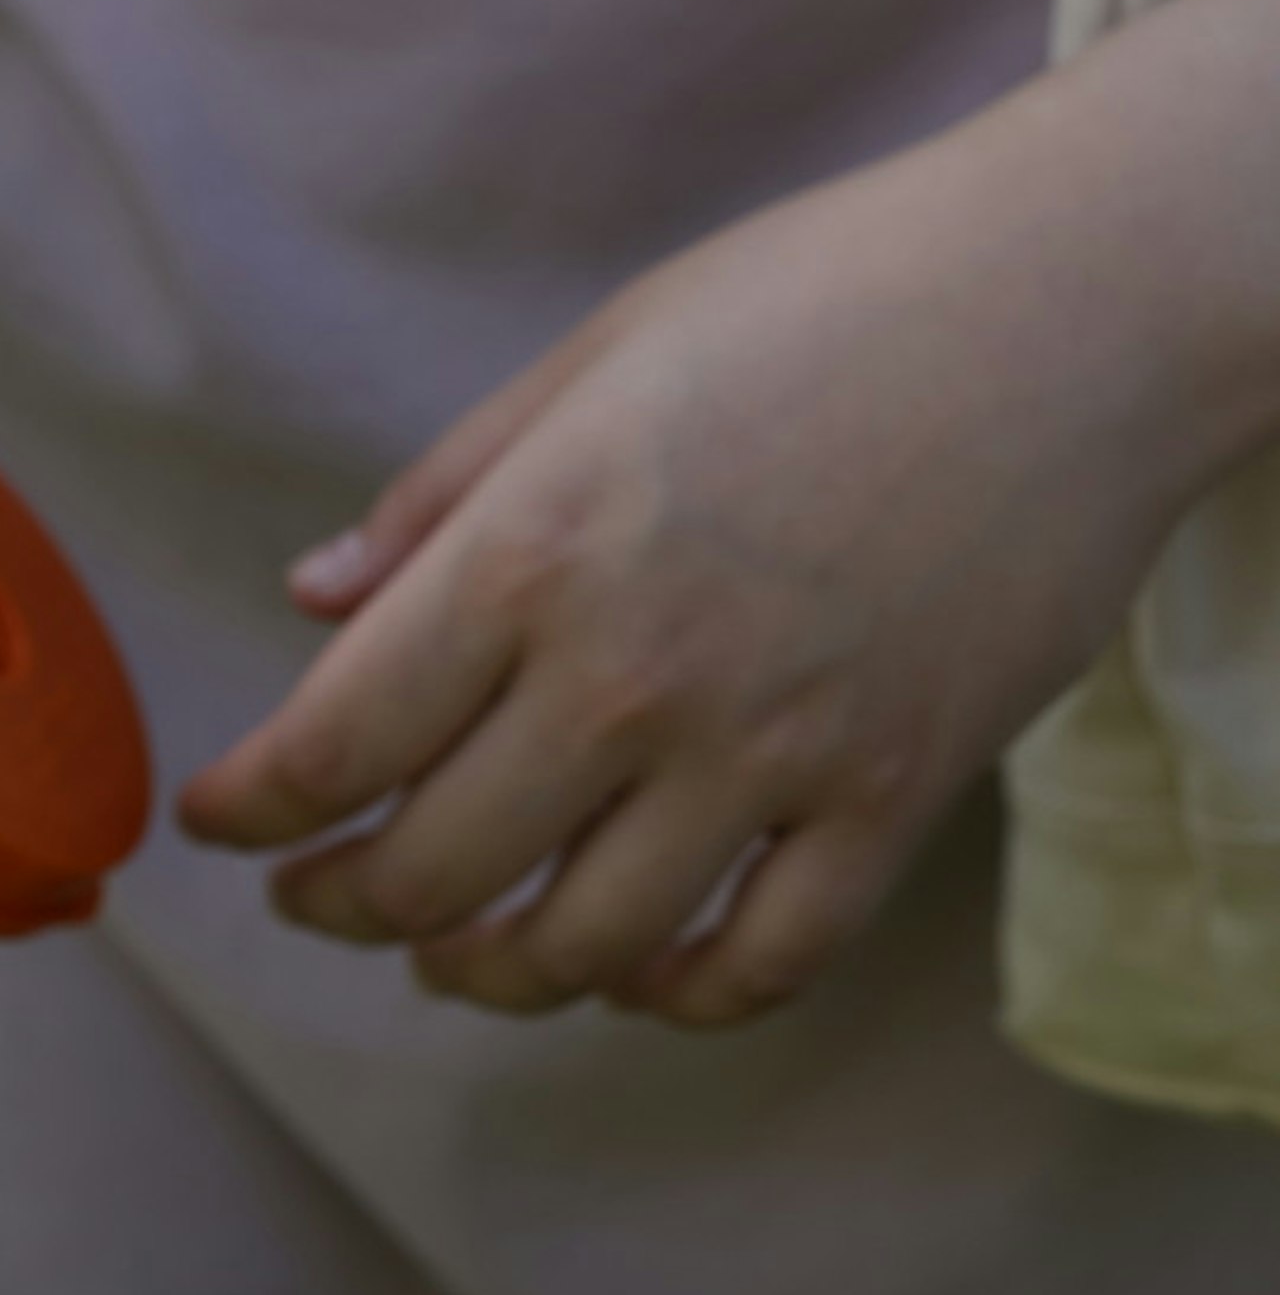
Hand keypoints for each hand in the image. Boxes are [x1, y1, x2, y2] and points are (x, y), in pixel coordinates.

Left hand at [177, 107, 1246, 1028]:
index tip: (216, 822)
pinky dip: (676, 996)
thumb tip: (311, 599)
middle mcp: (633, 679)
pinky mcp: (894, 797)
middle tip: (316, 896)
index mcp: (532, 558)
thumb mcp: (592, 361)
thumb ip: (438, 502)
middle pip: (432, 875)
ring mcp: (770, 754)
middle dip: (340, 905)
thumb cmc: (824, 298)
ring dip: (486, 974)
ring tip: (450, 954)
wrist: (1079, 303)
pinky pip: (762, 962)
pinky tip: (631, 972)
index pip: (333, 746)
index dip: (249, 811)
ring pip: (580, 950)